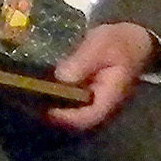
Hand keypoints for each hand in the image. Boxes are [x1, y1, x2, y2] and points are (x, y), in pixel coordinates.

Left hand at [39, 20, 156, 132]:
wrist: (131, 40)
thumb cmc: (118, 42)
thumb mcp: (101, 45)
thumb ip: (83, 61)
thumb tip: (62, 77)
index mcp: (110, 96)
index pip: (90, 117)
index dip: (67, 118)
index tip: (46, 110)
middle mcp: (102, 104)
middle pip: (77, 120)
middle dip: (54, 114)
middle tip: (29, 103)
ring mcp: (94, 101)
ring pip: (72, 112)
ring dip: (52, 107)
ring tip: (29, 96)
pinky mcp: (86, 94)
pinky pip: (69, 102)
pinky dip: (54, 97)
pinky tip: (38, 88)